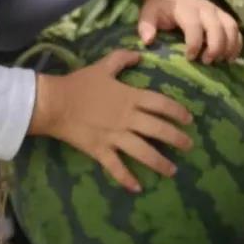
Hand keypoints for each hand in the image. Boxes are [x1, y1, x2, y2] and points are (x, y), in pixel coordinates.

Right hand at [29, 51, 193, 191]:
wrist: (54, 102)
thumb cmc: (79, 83)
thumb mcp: (104, 66)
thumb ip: (123, 59)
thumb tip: (140, 55)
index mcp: (130, 97)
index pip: (161, 104)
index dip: (177, 112)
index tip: (189, 120)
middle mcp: (127, 118)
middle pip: (158, 130)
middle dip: (177, 139)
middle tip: (189, 146)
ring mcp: (115, 136)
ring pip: (143, 152)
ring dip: (160, 162)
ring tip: (173, 170)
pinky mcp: (100, 150)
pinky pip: (116, 167)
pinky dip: (126, 179)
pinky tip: (137, 188)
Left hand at [138, 0, 243, 63]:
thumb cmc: (161, 9)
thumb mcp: (148, 13)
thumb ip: (146, 25)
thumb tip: (148, 40)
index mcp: (186, 8)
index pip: (194, 25)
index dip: (194, 43)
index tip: (189, 58)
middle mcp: (205, 8)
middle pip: (217, 27)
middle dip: (215, 47)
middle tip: (206, 62)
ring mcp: (217, 11)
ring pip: (231, 27)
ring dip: (229, 47)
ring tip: (220, 62)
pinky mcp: (224, 17)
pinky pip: (236, 30)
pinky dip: (236, 45)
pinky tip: (229, 58)